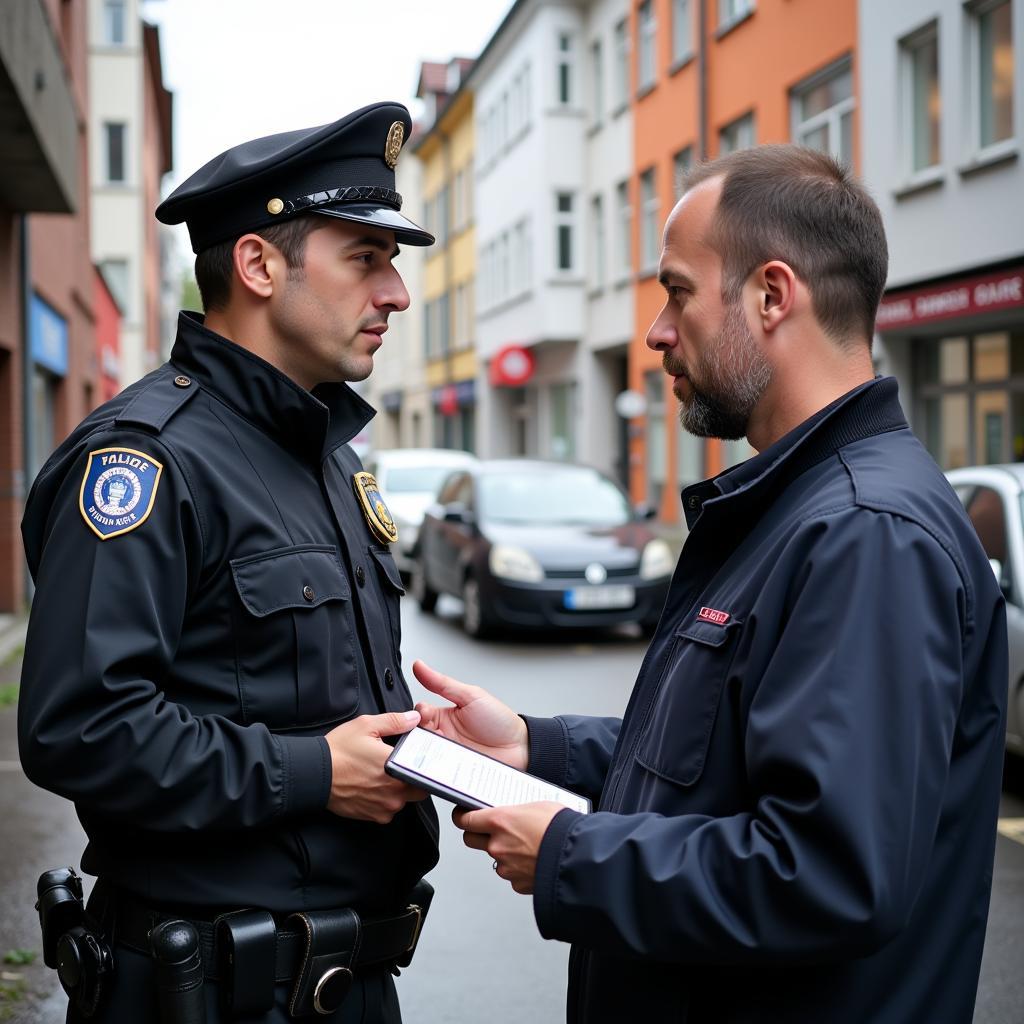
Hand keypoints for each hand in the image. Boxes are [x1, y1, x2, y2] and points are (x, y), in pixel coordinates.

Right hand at [324, 710, 427, 821]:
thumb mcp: (367, 726)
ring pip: (404, 801)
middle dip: (414, 779)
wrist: (313, 774)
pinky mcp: (373, 817)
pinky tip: (372, 788)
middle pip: (419, 789)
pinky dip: (385, 801)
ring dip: (398, 791)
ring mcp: (384, 807)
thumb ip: (395, 721)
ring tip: (382, 776)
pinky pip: (388, 811)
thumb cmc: (338, 751)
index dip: (424, 766)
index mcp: (396, 768)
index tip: (417, 760)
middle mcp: (394, 792)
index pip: (426, 772)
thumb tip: (413, 718)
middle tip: (401, 767)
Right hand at [412, 660, 528, 770]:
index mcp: (444, 716)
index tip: (425, 714)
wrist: (520, 747)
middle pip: (417, 736)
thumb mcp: (470, 696)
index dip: (417, 715)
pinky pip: (436, 772)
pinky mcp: (451, 772)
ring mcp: (446, 755)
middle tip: (433, 733)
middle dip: (419, 735)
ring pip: (424, 755)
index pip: (419, 714)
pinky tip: (443, 762)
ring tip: (440, 747)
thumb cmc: (499, 721)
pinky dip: (435, 768)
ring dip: (427, 752)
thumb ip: (442, 683)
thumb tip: (420, 666)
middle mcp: (442, 736)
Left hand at [453, 802, 564, 893]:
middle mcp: (497, 845)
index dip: (461, 816)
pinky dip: (518, 868)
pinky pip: (511, 874)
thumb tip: (513, 812)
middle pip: (471, 840)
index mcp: (500, 821)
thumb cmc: (563, 828)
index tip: (462, 815)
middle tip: (489, 829)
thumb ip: (518, 811)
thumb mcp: (538, 805)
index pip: (465, 819)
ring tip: (526, 845)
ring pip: (494, 858)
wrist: (579, 858)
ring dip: (503, 852)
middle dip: (476, 834)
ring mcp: (505, 867)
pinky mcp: (517, 883)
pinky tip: (534, 860)